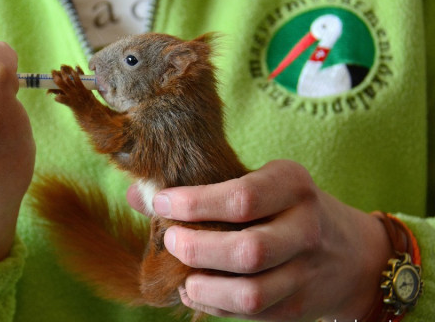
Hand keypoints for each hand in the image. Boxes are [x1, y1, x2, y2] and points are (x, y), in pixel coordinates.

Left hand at [127, 160, 392, 320]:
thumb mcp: (258, 182)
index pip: (241, 198)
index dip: (194, 204)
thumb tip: (137, 195)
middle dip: (196, 249)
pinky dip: (215, 306)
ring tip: (182, 277)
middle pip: (247, 250)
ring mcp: (306, 272)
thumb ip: (202, 188)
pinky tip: (196, 291)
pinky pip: (252, 314)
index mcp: (293, 185)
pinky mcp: (298, 307)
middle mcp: (305, 227)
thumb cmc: (286, 208)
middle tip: (169, 241)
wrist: (354, 255)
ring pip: (251, 292)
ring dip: (204, 288)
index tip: (160, 203)